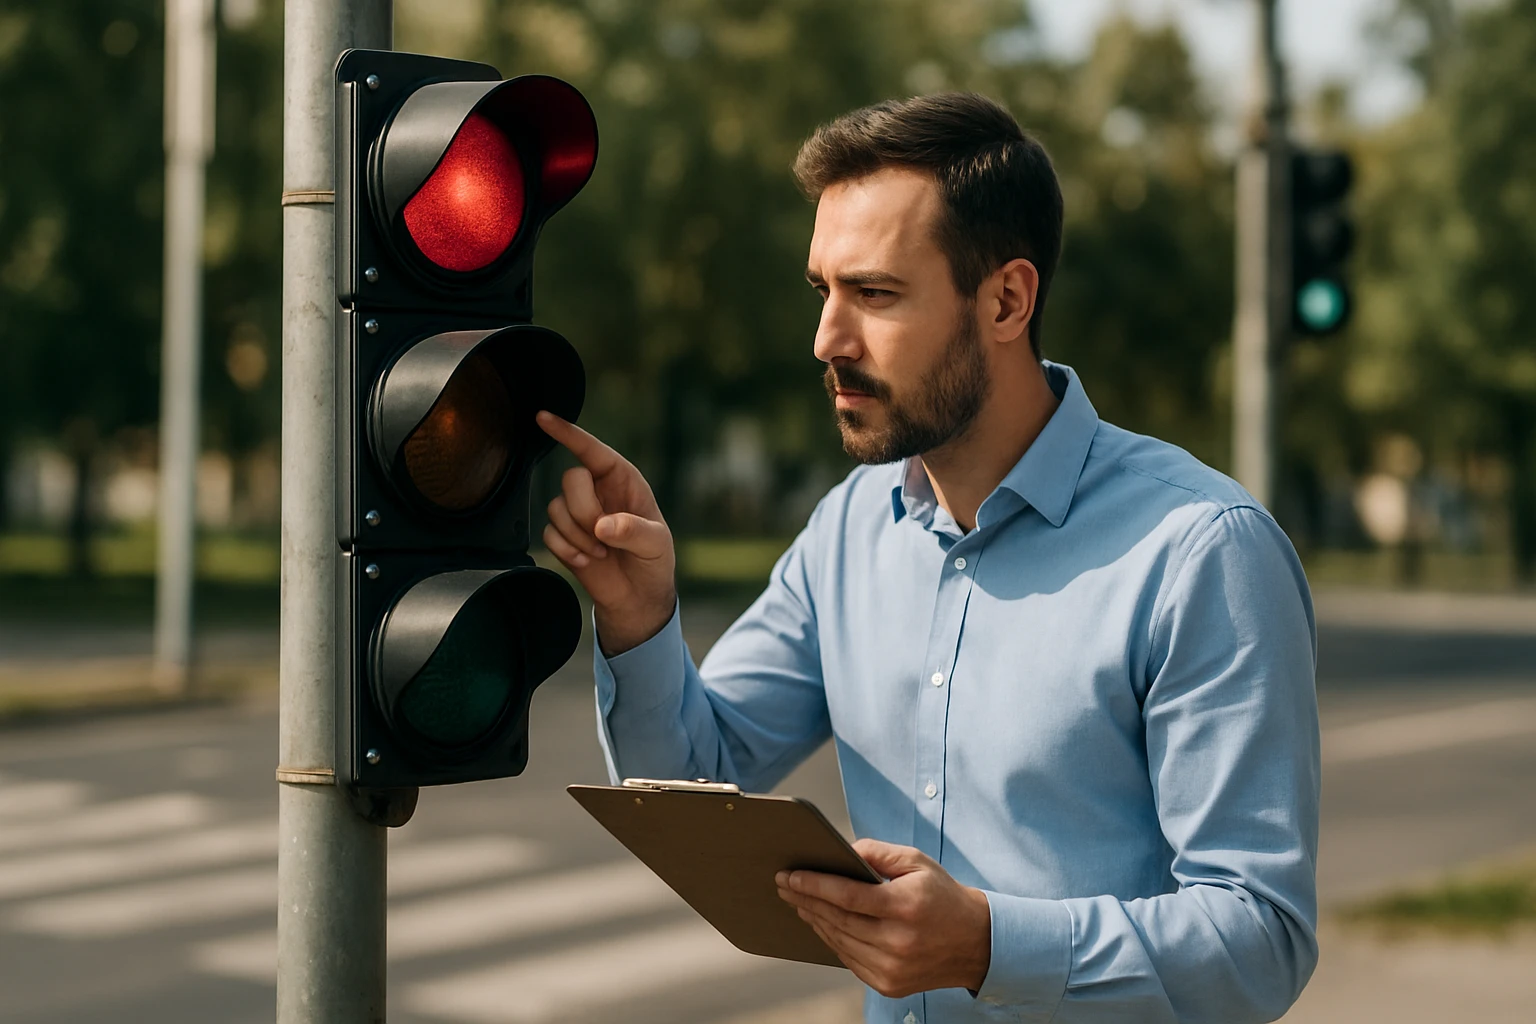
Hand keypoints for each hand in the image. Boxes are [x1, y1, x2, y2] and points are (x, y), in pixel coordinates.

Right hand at [537, 411, 676, 655]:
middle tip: (602, 537)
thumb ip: (634, 531)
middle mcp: (597, 490)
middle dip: (584, 511)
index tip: (543, 417)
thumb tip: (602, 525)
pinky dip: (566, 550)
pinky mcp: (563, 535)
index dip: (568, 433)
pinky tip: (587, 561)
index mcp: (623, 480)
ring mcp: (578, 512)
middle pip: (571, 481)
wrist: (637, 595)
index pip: (592, 450)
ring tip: (601, 553)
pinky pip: (548, 533)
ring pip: (555, 507)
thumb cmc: (654, 560)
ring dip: (576, 536)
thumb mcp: (656, 544)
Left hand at [776, 839, 991, 997]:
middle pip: (837, 920)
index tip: (789, 875)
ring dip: (814, 920)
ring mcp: (892, 968)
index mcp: (905, 907)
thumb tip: (841, 852)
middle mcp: (898, 942)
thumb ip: (878, 853)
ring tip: (798, 902)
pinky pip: (849, 960)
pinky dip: (832, 940)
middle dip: (805, 900)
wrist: (975, 943)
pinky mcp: (889, 985)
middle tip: (784, 885)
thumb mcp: (917, 862)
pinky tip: (821, 923)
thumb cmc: (942, 897)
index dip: (814, 885)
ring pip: (839, 941)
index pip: (848, 896)